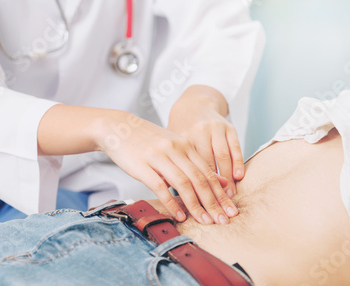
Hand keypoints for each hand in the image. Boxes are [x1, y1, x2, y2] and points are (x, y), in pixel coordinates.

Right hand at [94, 110, 237, 224]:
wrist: (119, 128)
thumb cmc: (148, 141)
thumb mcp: (175, 147)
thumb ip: (196, 163)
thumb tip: (221, 181)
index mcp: (185, 145)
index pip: (208, 172)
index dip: (221, 194)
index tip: (231, 210)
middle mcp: (176, 150)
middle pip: (200, 179)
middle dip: (214, 202)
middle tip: (224, 220)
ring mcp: (159, 157)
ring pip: (184, 184)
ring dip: (196, 205)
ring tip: (205, 221)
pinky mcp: (143, 166)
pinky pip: (160, 187)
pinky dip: (172, 203)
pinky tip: (180, 215)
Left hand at [168, 86, 244, 199]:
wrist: (192, 104)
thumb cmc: (179, 132)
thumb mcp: (170, 145)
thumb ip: (171, 167)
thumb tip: (173, 195)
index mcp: (180, 140)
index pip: (188, 170)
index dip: (194, 191)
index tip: (198, 209)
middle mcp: (198, 133)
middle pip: (206, 166)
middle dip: (212, 191)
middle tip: (218, 210)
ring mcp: (214, 129)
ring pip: (222, 157)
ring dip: (227, 180)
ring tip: (229, 198)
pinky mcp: (227, 127)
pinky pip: (234, 146)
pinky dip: (237, 162)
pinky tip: (238, 177)